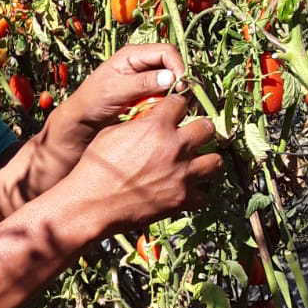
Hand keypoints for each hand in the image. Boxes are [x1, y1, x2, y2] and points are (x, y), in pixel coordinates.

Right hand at [64, 93, 223, 234]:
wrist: (92, 203)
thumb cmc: (96, 167)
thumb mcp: (111, 133)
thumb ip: (137, 124)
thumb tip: (146, 121)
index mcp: (156, 126)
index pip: (180, 103)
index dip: (177, 106)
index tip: (175, 113)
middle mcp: (175, 147)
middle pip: (207, 127)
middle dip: (200, 129)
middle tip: (191, 136)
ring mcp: (182, 174)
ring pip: (216, 161)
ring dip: (207, 159)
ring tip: (197, 162)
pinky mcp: (182, 199)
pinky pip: (204, 195)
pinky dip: (197, 192)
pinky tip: (187, 189)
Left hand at [66, 43, 187, 133]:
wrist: (83, 120)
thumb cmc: (93, 100)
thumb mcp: (115, 90)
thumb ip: (142, 83)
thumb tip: (172, 77)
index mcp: (133, 54)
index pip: (166, 51)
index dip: (178, 66)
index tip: (182, 85)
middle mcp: (143, 63)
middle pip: (174, 64)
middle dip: (184, 79)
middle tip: (189, 98)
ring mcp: (147, 79)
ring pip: (174, 80)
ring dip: (182, 91)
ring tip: (186, 106)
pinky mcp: (149, 94)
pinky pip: (168, 94)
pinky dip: (174, 101)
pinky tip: (178, 111)